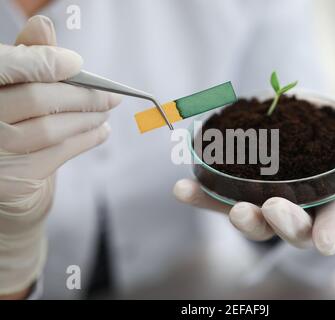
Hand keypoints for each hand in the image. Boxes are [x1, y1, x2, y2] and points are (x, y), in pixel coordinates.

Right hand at [0, 16, 120, 296]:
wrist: (5, 182)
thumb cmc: (11, 126)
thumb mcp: (14, 89)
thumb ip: (26, 58)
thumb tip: (43, 24)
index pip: (7, 66)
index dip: (44, 62)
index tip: (77, 64)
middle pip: (36, 98)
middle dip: (81, 96)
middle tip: (110, 96)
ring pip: (50, 128)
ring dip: (87, 119)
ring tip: (106, 114)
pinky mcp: (12, 180)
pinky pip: (58, 154)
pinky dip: (86, 140)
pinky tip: (101, 132)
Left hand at [173, 95, 334, 255]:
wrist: (277, 113)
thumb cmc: (312, 119)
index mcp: (323, 194)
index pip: (332, 219)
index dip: (331, 232)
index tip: (326, 243)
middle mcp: (291, 205)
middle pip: (290, 228)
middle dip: (284, 224)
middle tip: (275, 208)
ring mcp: (258, 202)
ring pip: (252, 223)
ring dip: (242, 219)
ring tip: (234, 209)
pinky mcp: (230, 193)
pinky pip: (214, 199)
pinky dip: (199, 196)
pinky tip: (183, 188)